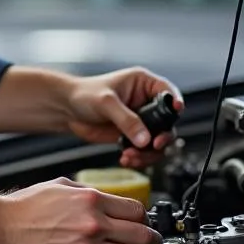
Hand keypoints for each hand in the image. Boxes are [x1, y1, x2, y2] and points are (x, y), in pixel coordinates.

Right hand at [0, 177, 161, 243]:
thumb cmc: (22, 209)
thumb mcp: (58, 186)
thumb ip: (87, 193)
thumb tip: (107, 201)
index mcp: (90, 201)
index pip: (138, 210)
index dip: (144, 217)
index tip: (143, 221)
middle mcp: (93, 225)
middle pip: (144, 236)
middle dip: (152, 241)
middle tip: (152, 243)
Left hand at [64, 67, 183, 168]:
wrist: (67, 110)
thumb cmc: (84, 94)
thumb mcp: (106, 103)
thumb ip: (126, 120)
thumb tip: (144, 138)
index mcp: (143, 84)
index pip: (168, 92)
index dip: (175, 103)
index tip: (176, 112)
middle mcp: (146, 102)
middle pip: (168, 122)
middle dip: (162, 136)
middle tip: (153, 144)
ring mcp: (141, 121)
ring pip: (159, 141)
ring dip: (149, 152)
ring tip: (131, 155)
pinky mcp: (133, 136)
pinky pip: (146, 151)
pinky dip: (140, 158)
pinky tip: (126, 158)